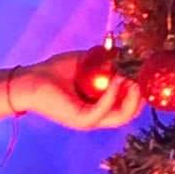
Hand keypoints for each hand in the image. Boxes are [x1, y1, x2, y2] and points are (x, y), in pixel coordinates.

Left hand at [21, 49, 143, 131]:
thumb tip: (123, 53)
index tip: (145, 76)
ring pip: (121, 117)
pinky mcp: (80, 120)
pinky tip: (116, 80)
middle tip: (141, 79)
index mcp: (98, 105)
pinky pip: (102, 111)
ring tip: (130, 79)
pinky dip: (112, 96)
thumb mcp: (85, 62)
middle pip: (128, 114)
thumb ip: (104, 60)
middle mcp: (96, 116)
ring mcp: (89, 120)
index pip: (127, 106)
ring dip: (130, 98)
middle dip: (139, 97)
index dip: (140, 93)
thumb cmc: (53, 71)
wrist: (29, 79)